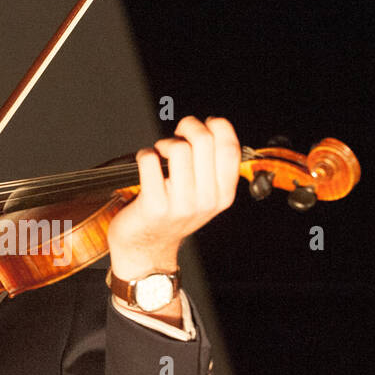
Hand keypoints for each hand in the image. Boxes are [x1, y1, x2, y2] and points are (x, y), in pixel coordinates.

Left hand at [107, 116, 238, 279]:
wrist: (147, 250)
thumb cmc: (172, 216)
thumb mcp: (204, 197)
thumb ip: (212, 167)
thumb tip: (209, 127)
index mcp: (222, 195)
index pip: (230, 148)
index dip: (217, 126)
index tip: (205, 124)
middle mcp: (205, 201)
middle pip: (203, 140)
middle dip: (188, 127)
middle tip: (177, 134)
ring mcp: (180, 204)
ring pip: (178, 148)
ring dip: (165, 144)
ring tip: (161, 155)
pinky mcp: (154, 205)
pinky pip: (150, 160)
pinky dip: (145, 155)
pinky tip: (146, 165)